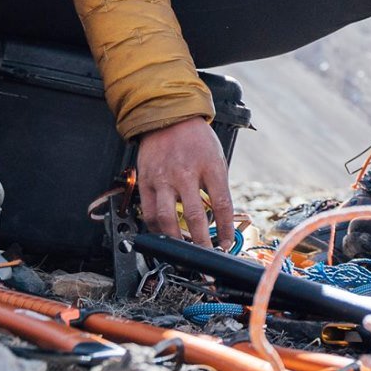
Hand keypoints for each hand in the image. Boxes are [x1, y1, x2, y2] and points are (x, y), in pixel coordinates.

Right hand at [136, 117, 233, 246]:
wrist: (168, 116)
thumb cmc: (196, 139)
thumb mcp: (216, 159)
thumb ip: (216, 187)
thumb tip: (220, 220)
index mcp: (210, 167)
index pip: (222, 206)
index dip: (224, 230)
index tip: (225, 244)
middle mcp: (185, 173)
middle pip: (194, 217)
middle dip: (201, 242)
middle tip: (206, 254)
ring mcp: (163, 178)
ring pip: (167, 219)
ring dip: (176, 240)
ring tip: (184, 250)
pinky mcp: (145, 181)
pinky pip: (149, 212)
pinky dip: (157, 229)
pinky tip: (164, 235)